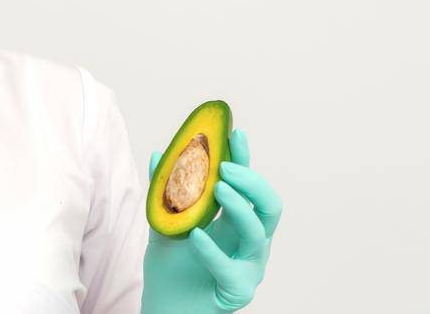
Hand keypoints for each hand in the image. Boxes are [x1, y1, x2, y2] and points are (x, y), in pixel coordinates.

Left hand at [141, 128, 282, 312]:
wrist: (165, 308)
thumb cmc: (171, 269)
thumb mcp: (164, 223)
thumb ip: (164, 191)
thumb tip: (160, 154)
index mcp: (237, 222)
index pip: (248, 185)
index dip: (245, 159)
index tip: (235, 133)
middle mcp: (250, 242)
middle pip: (270, 206)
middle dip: (252, 181)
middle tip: (225, 167)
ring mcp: (249, 266)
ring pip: (258, 232)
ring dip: (239, 206)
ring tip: (216, 189)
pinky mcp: (238, 289)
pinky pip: (229, 266)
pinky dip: (212, 249)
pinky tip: (195, 236)